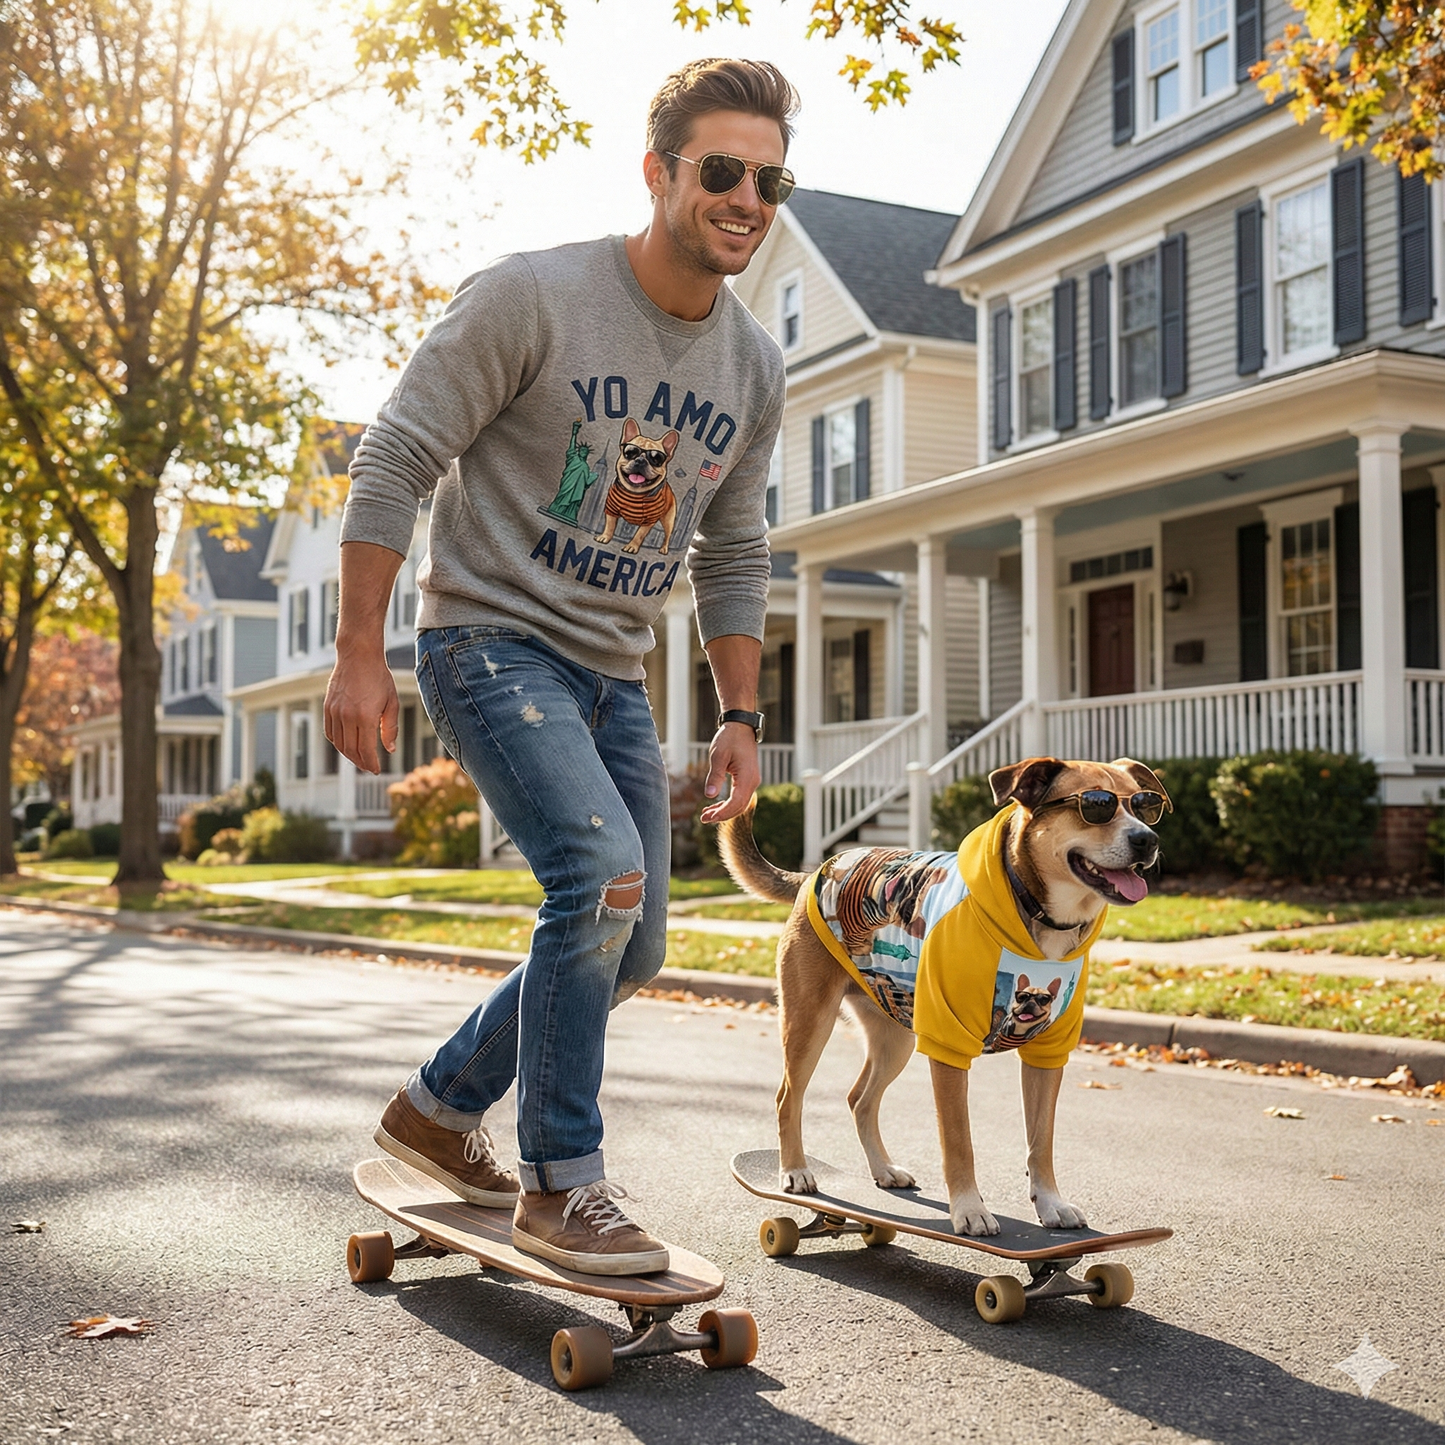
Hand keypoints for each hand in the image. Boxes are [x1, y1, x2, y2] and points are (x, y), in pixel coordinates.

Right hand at [324, 644, 397, 772]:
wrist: (358, 656)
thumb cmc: (379, 677)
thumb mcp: (392, 702)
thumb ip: (390, 728)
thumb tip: (389, 749)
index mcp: (365, 717)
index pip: (366, 750)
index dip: (371, 763)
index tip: (376, 770)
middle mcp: (347, 716)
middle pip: (351, 750)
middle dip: (360, 762)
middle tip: (369, 767)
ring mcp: (335, 712)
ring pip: (339, 743)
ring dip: (348, 754)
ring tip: (359, 758)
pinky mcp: (328, 707)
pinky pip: (330, 732)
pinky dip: (337, 742)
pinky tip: (346, 744)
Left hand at [700, 722, 760, 824]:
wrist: (740, 726)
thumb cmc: (729, 739)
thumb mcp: (718, 756)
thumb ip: (715, 776)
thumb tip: (709, 795)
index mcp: (747, 777)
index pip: (736, 803)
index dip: (722, 813)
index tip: (708, 818)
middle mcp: (753, 782)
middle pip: (739, 807)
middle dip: (722, 815)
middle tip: (703, 819)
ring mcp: (751, 781)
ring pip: (739, 803)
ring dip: (724, 810)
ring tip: (706, 815)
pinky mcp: (747, 779)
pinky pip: (739, 796)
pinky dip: (727, 803)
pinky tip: (715, 806)